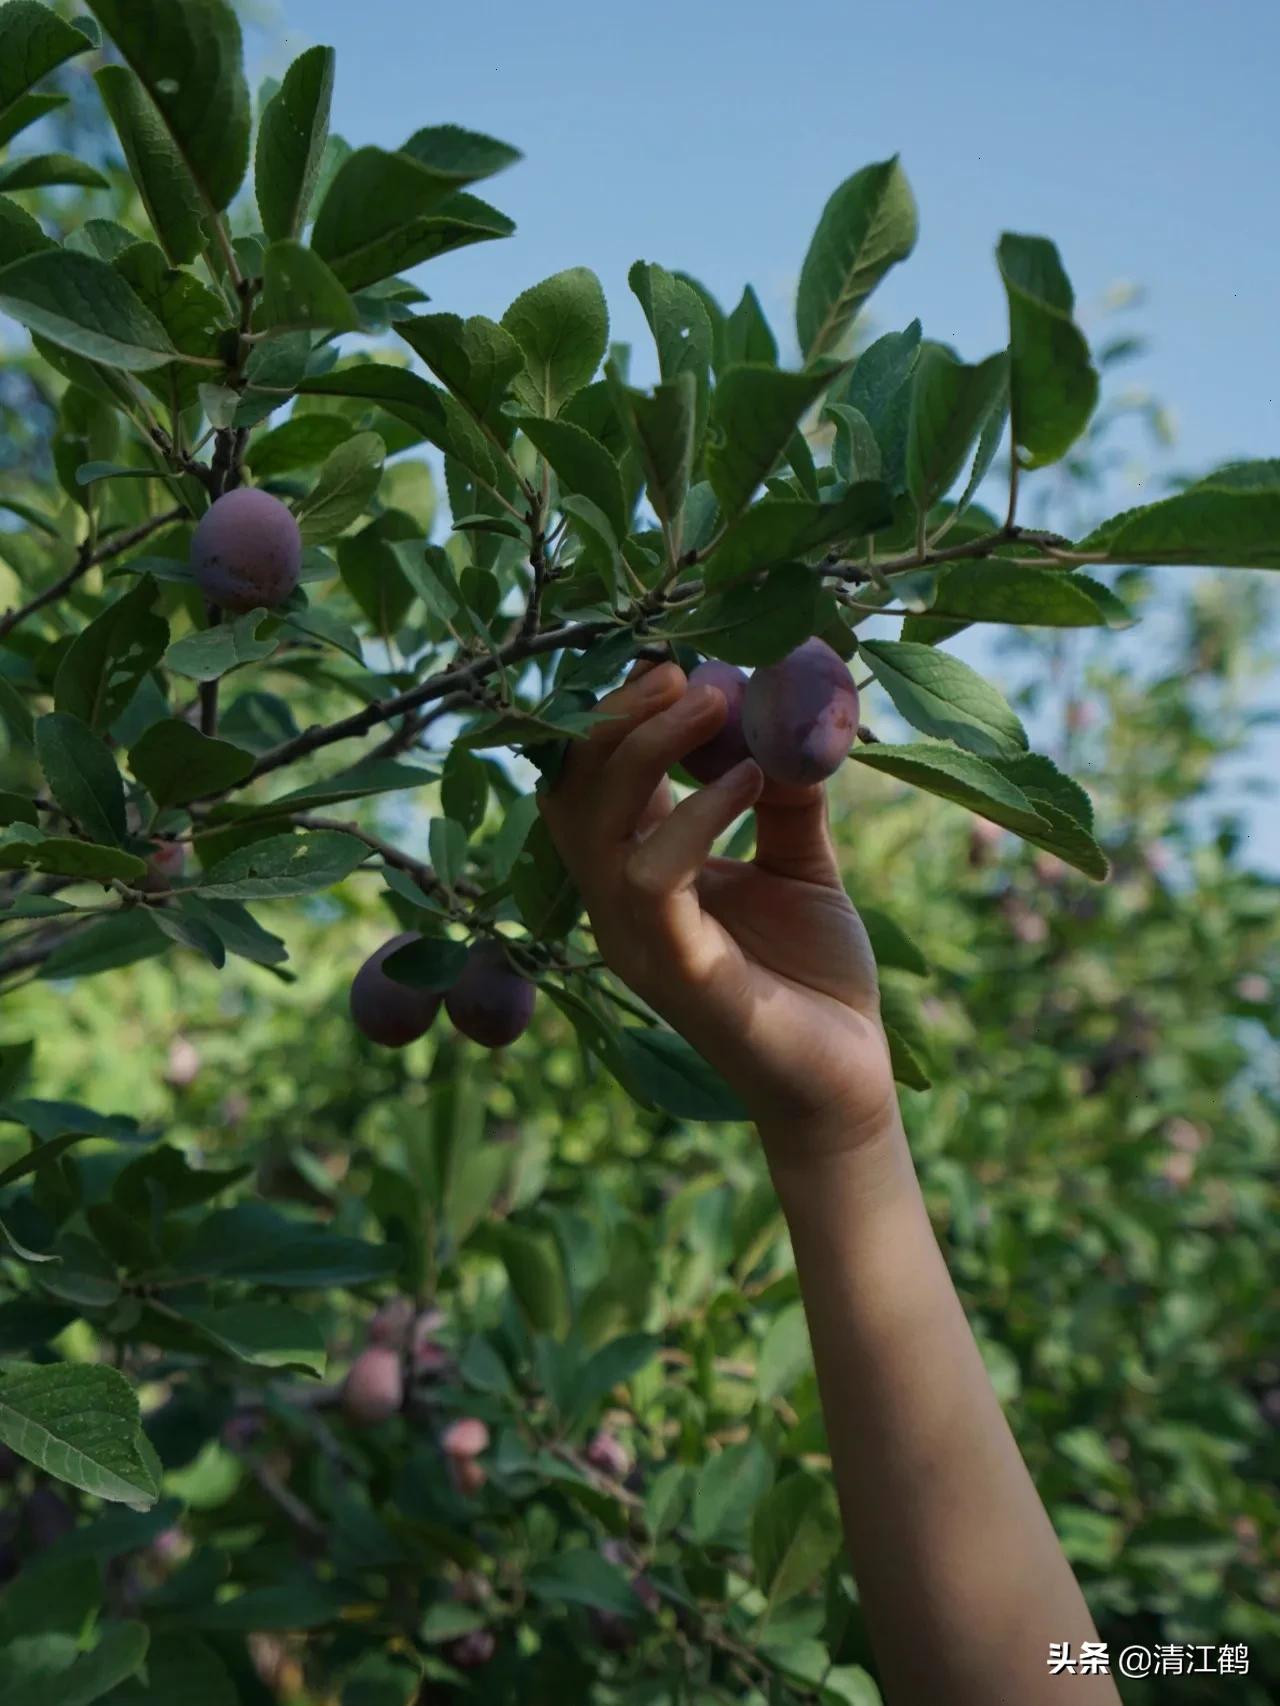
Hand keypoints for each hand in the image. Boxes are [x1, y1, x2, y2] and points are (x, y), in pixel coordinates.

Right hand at [539, 661, 900, 1158]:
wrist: (847, 1082)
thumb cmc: (816, 979)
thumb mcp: (800, 865)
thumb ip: (786, 796)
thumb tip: (787, 711)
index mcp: (637, 877)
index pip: (590, 783)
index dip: (615, 717)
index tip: (672, 658)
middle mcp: (619, 907)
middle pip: (573, 794)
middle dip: (614, 719)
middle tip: (680, 667)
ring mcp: (639, 943)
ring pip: (598, 829)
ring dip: (648, 751)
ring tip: (712, 697)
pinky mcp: (677, 973)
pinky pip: (656, 880)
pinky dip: (694, 817)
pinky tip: (749, 780)